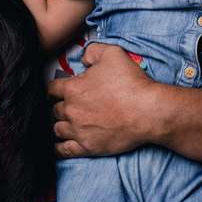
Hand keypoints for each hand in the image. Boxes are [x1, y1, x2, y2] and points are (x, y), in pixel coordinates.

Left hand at [47, 43, 155, 157]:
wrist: (148, 111)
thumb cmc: (132, 83)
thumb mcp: (112, 53)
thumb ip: (92, 51)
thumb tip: (82, 59)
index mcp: (73, 88)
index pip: (53, 89)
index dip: (57, 89)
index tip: (61, 91)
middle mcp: (72, 109)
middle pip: (56, 109)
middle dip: (63, 107)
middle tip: (73, 107)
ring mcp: (78, 130)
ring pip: (58, 129)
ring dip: (63, 125)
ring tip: (71, 124)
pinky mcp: (87, 147)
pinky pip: (63, 150)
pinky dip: (58, 149)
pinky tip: (58, 147)